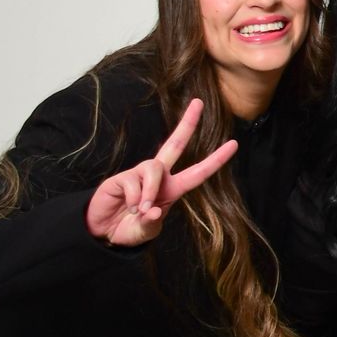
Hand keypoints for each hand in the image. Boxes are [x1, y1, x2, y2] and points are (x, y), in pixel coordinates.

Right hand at [84, 98, 238, 246]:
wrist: (102, 234)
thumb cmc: (129, 229)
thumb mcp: (145, 232)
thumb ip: (150, 224)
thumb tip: (153, 211)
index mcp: (172, 189)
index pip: (198, 172)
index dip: (216, 159)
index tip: (234, 144)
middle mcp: (158, 177)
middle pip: (174, 144)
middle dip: (187, 123)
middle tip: (199, 102)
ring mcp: (138, 175)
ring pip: (154, 167)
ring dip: (150, 191)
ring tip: (139, 210)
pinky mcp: (120, 178)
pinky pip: (133, 181)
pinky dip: (134, 198)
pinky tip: (128, 207)